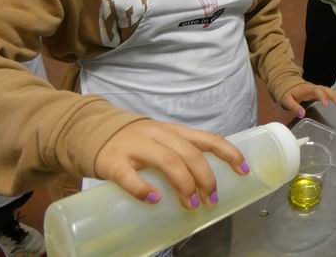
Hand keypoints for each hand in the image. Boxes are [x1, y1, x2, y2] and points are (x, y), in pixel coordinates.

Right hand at [95, 120, 246, 208]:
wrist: (92, 132)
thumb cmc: (136, 143)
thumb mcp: (162, 141)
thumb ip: (181, 155)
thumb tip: (207, 184)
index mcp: (174, 131)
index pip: (208, 138)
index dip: (229, 153)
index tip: (244, 170)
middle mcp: (158, 135)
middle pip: (190, 154)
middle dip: (206, 178)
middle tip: (211, 200)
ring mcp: (135, 146)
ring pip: (167, 161)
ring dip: (184, 184)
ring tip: (192, 204)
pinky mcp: (112, 161)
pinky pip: (129, 175)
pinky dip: (143, 189)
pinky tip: (154, 200)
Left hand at [281, 82, 335, 118]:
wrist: (289, 85)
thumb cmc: (289, 93)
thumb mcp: (287, 101)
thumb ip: (294, 107)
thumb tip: (301, 114)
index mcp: (306, 89)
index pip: (316, 91)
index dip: (322, 97)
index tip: (326, 104)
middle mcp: (314, 88)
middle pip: (325, 90)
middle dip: (333, 96)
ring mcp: (318, 89)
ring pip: (329, 90)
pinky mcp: (321, 91)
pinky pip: (330, 92)